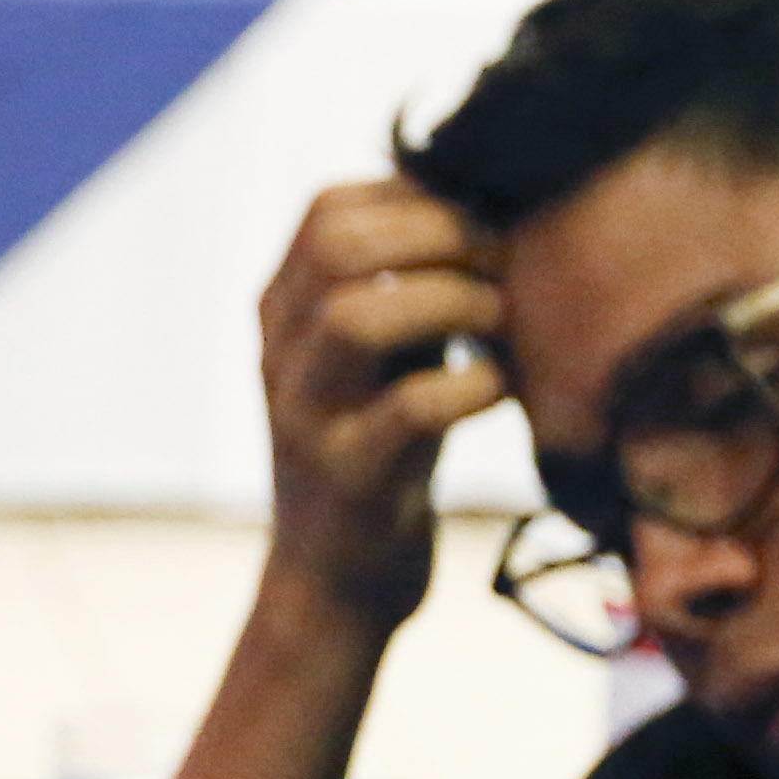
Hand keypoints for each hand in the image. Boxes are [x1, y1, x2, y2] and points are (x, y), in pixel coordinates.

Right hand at [255, 179, 509, 638]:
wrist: (337, 583)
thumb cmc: (381, 450)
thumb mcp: (379, 355)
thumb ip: (406, 284)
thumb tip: (492, 200)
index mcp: (281, 311)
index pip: (327, 209)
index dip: (415, 196)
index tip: (479, 225)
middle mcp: (279, 354)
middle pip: (337, 246)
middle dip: (438, 236)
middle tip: (499, 265)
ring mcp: (305, 417)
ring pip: (357, 317)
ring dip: (453, 303)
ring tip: (500, 323)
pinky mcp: (348, 479)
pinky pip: (412, 408)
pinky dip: (475, 385)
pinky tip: (500, 388)